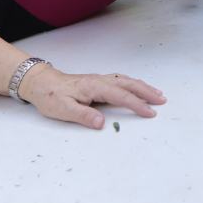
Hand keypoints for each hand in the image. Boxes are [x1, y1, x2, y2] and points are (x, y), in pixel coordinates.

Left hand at [20, 65, 165, 128]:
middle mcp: (100, 81)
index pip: (121, 96)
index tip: (150, 112)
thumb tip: (101, 122)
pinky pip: (121, 81)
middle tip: (162, 100)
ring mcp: (99, 80)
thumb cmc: (51, 96)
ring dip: (142, 86)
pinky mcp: (98, 82)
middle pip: (128, 84)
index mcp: (94, 87)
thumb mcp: (63, 109)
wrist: (40, 82)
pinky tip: (137, 87)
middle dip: (147, 92)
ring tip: (157, 93)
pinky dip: (133, 84)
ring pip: (126, 81)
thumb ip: (83, 115)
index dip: (137, 104)